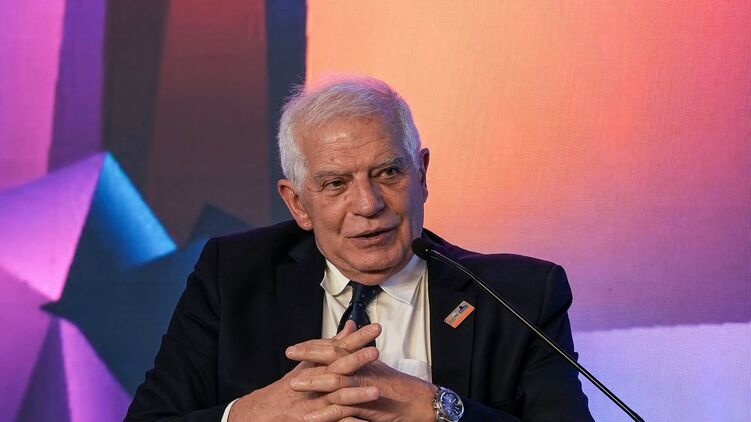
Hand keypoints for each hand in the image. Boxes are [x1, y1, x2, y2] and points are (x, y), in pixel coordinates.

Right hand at [228, 322, 380, 421]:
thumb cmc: (290, 388)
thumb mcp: (311, 363)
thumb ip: (333, 345)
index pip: (340, 348)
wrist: (266, 411)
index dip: (358, 339)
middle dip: (357, 360)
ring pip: (338, 396)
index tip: (375, 328)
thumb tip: (350, 327)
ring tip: (377, 392)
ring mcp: (316, 402)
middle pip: (338, 368)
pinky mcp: (314, 420)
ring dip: (358, 394)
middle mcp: (317, 382)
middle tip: (374, 352)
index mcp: (319, 366)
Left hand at [286, 324, 436, 421]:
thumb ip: (360, 355)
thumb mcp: (377, 369)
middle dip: (309, 355)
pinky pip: (342, 410)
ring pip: (335, 382)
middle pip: (333, 357)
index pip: (336, 347)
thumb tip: (350, 339)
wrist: (419, 402)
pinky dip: (324, 414)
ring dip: (313, 382)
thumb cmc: (398, 387)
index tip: (297, 345)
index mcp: (364, 360)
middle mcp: (363, 369)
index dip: (315, 345)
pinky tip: (309, 417)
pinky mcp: (366, 407)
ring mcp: (363, 387)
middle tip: (290, 353)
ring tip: (294, 384)